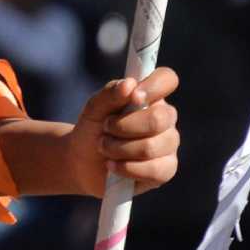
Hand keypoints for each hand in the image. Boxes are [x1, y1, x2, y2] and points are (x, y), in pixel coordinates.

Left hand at [69, 68, 180, 196]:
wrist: (81, 162)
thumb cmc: (92, 129)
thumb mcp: (93, 109)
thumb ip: (109, 94)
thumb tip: (129, 84)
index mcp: (150, 97)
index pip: (167, 79)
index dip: (154, 86)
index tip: (133, 96)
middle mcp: (165, 119)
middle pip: (159, 118)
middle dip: (123, 126)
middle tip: (105, 129)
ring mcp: (168, 144)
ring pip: (151, 147)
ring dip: (118, 148)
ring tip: (104, 147)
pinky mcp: (166, 169)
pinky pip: (154, 169)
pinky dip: (125, 167)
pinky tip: (113, 165)